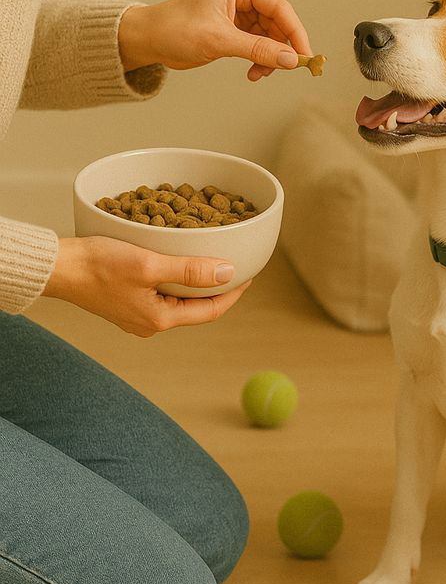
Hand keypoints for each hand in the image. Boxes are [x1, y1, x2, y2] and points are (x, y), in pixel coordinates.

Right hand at [43, 236, 250, 336]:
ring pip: (181, 300)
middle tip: (235, 264)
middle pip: (197, 307)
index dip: (233, 292)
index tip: (250, 274)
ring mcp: (138, 314)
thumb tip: (229, 272)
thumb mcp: (150, 264)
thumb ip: (190, 271)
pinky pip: (164, 293)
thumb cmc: (98, 265)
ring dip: (198, 282)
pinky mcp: (128, 302)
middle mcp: (151, 323)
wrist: (56, 267)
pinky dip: (178, 279)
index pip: (211, 311)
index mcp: (160, 319)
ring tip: (213, 260)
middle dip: (218, 287)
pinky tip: (182, 261)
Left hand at [118, 0, 311, 81]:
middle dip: (281, 49)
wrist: (149, 39)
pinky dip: (260, 60)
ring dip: (269, 58)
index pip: (280, 8)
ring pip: (271, 38)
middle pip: (279, 24)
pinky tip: (252, 72)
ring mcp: (240, 12)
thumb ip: (258, 50)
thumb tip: (291, 60)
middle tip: (283, 70)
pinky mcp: (235, 29)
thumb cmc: (175, 29)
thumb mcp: (220, 40)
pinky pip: (259, 45)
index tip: (304, 56)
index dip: (295, 33)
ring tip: (258, 73)